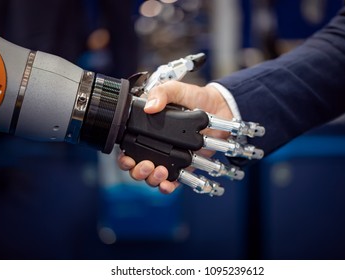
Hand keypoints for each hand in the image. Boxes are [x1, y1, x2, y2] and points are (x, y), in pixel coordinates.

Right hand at [118, 80, 233, 193]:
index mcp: (148, 130)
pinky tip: (168, 184)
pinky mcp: (184, 166)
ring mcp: (170, 158)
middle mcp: (156, 146)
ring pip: (153, 176)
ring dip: (152, 179)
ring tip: (160, 172)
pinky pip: (173, 181)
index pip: (128, 147)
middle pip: (137, 167)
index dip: (124, 157)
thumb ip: (161, 93)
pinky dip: (168, 187)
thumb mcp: (176, 89)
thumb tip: (149, 107)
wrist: (220, 107)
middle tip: (146, 166)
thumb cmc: (195, 97)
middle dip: (137, 171)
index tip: (128, 158)